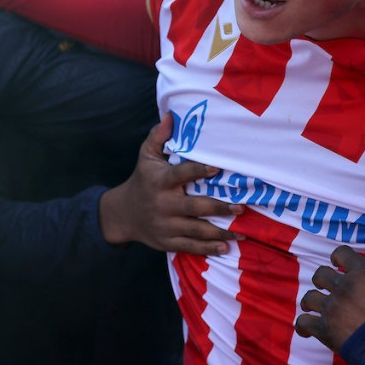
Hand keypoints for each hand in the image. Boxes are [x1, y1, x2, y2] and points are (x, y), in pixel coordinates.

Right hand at [99, 113, 243, 255]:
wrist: (123, 214)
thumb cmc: (142, 179)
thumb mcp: (146, 156)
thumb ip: (158, 136)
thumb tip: (172, 116)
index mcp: (160, 181)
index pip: (180, 175)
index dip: (197, 171)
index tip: (216, 169)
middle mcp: (163, 204)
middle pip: (194, 207)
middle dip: (218, 208)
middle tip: (241, 207)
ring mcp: (166, 225)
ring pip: (196, 230)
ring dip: (220, 232)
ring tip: (242, 232)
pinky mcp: (168, 242)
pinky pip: (190, 246)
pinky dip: (208, 249)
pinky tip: (226, 247)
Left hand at [295, 245, 364, 351]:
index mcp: (363, 271)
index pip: (341, 253)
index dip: (337, 257)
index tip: (335, 262)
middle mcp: (344, 286)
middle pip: (320, 274)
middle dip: (322, 280)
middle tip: (326, 287)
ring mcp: (332, 307)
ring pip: (309, 297)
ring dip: (310, 302)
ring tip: (312, 306)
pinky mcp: (325, 330)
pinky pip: (303, 323)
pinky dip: (303, 326)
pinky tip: (305, 330)